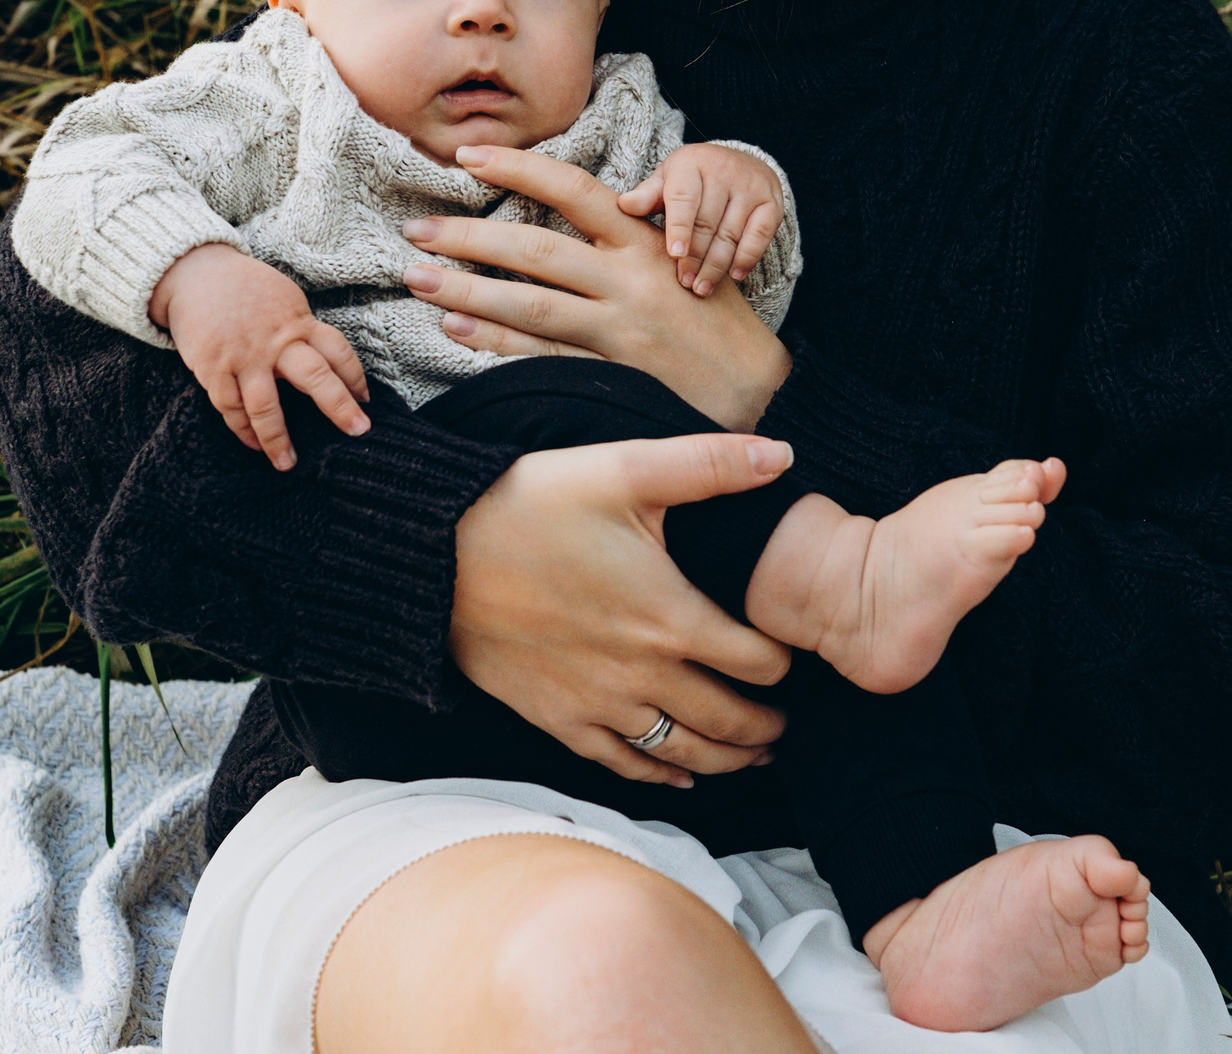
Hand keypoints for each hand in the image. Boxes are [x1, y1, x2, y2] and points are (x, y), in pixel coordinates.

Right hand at [150, 243, 369, 469]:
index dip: (355, 377)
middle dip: (340, 407)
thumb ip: (301, 329)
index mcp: (298, 322)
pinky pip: (231, 408)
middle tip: (359, 431)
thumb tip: (325, 361)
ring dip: (278, 439)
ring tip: (288, 464)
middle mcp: (276, 340)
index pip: (338, 351)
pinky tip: (254, 444)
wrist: (195, 272)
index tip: (366, 400)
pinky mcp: (213, 368)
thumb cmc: (246, 288)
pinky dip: (243, 430)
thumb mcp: (284, 299)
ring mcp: (244, 357)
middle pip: (316, 377)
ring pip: (266, 406)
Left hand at [402, 145, 792, 430]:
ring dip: (468, 289)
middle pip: (535, 250)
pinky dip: (496, 341)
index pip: (570, 189)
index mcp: (645, 239)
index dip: (515, 166)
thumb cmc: (713, 316)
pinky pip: (543, 356)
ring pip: (530, 304)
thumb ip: (628, 232)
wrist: (759, 387)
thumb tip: (566, 205)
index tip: (465, 156)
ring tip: (417, 278)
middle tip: (415, 230)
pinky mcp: (614, 375)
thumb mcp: (682, 256)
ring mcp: (621, 329)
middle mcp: (630, 279)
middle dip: (468, 237)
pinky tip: (457, 329)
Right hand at [452, 431, 797, 786]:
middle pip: (729, 721)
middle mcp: (642, 673)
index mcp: (670, 617)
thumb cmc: (532, 504)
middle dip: (767, 728)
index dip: (785, 665)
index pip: (757, 662)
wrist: (437, 553)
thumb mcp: (624, 469)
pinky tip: (680, 777)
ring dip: (727, 760)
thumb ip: (711, 464)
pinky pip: (622, 763)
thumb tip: (784, 456)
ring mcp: (598, 704)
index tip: (794, 661)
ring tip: (754, 758)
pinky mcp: (556, 719)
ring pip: (683, 753)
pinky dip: (660, 776)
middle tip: (787, 727)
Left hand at [618, 144, 784, 295]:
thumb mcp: (667, 181)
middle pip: (707, 222)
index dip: (679, 227)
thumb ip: (647, 196)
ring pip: (732, 233)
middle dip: (695, 257)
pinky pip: (760, 236)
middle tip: (684, 283)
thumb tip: (624, 206)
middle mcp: (723, 171)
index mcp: (690, 164)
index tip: (675, 255)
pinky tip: (733, 276)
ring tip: (702, 289)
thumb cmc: (691, 180)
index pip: (684, 198)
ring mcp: (751, 186)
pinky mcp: (772, 203)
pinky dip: (746, 258)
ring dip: (716, 265)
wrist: (739, 162)